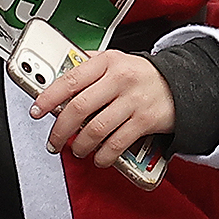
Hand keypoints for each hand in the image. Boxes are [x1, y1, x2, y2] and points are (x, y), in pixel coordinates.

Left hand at [29, 50, 175, 169]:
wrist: (182, 84)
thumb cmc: (140, 75)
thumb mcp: (114, 61)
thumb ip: (87, 67)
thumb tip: (54, 81)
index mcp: (107, 61)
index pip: (69, 79)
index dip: (48, 97)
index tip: (36, 110)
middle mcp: (119, 79)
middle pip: (79, 108)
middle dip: (60, 129)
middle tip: (54, 140)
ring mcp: (133, 101)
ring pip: (96, 129)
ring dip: (80, 145)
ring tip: (76, 149)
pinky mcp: (145, 121)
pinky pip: (116, 143)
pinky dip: (103, 155)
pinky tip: (98, 157)